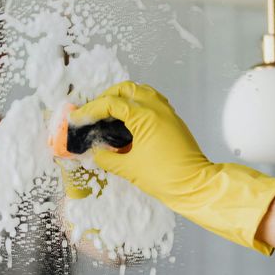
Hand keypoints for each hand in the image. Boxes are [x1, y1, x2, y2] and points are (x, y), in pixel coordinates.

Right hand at [70, 81, 274, 253]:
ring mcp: (167, 112)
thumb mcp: (129, 169)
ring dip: (123, 98)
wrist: (195, 186)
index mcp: (145, 116)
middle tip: (93, 113)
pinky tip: (128, 120)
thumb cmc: (165, 178)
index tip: (78, 118)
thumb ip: (107, 158)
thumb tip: (95, 152)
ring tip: (108, 114)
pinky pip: (152, 102)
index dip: (91, 110)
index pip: (112, 103)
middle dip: (106, 97)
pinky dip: (137, 105)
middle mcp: (157, 108)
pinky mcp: (173, 121)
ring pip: (141, 92)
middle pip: (127, 89)